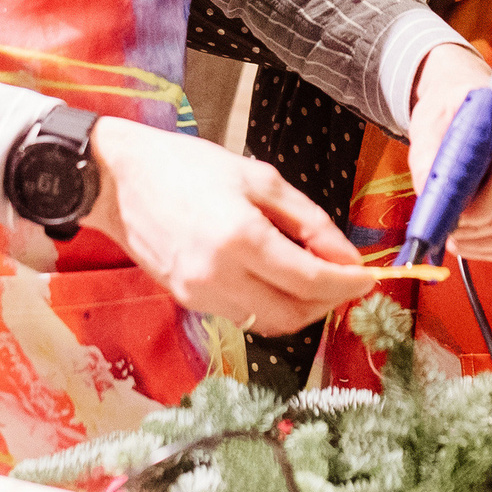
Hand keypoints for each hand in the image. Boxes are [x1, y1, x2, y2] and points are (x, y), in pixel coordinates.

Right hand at [83, 117, 374, 335]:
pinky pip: (244, 316)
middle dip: (330, 302)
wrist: (119, 180)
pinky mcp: (187, 302)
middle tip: (349, 279)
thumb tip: (346, 256)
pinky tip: (280, 280)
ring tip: (318, 279)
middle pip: (294, 313)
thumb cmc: (187, 168)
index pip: (311, 280)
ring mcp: (200, 295)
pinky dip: (272, 305)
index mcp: (241, 238)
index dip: (348, 284)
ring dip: (303, 309)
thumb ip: (308, 220)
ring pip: (270, 323)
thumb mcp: (259, 178)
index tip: (372, 277)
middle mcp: (219, 276)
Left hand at [405, 43, 491, 262]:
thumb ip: (427, 152)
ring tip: (451, 239)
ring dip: (482, 244)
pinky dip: (489, 247)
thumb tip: (426, 192)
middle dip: (476, 230)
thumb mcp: (430, 118)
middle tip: (444, 230)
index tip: (453, 215)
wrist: (465, 97)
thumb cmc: (450, 105)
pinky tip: (464, 240)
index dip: (483, 204)